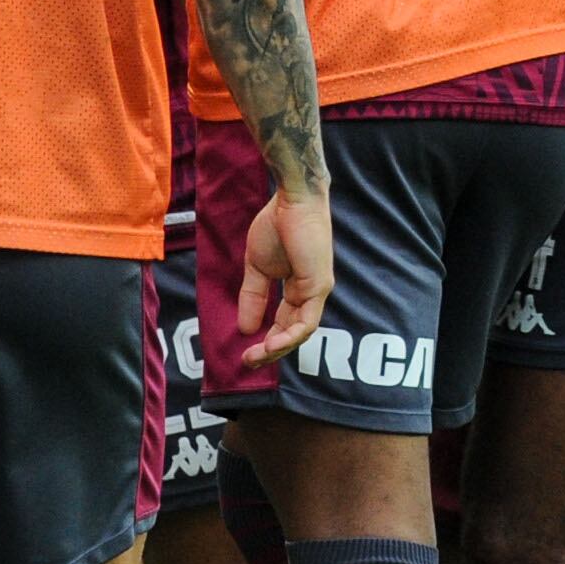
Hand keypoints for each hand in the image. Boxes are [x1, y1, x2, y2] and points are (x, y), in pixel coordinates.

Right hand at [235, 186, 334, 363]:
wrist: (290, 201)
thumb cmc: (276, 226)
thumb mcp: (257, 268)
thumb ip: (253, 296)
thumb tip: (244, 328)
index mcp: (296, 289)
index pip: (284, 323)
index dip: (266, 340)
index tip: (245, 352)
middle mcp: (310, 293)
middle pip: (293, 332)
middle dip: (270, 351)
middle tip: (249, 362)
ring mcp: (317, 290)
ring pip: (301, 332)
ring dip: (278, 349)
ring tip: (257, 356)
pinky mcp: (319, 286)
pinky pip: (307, 321)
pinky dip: (290, 336)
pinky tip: (272, 345)